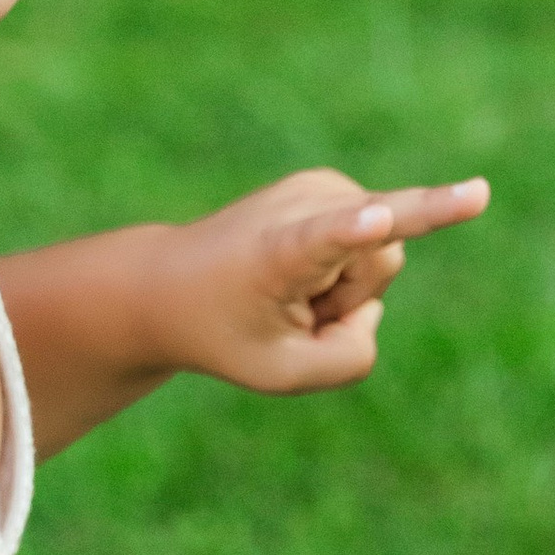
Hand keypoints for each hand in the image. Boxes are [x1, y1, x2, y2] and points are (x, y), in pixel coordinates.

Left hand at [150, 165, 489, 393]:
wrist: (171, 283)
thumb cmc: (224, 332)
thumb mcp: (281, 373)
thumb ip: (350, 356)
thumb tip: (374, 306)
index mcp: (280, 252)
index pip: (330, 235)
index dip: (363, 227)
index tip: (381, 217)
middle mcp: (300, 202)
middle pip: (383, 262)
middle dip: (354, 299)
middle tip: (293, 310)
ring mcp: (316, 183)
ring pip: (382, 249)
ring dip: (348, 285)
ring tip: (291, 290)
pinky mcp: (326, 182)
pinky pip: (373, 236)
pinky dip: (345, 266)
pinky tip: (299, 272)